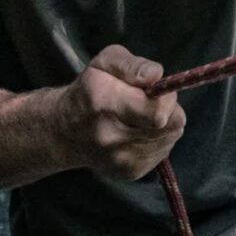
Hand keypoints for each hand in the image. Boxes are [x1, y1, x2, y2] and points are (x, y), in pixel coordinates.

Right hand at [60, 45, 185, 179]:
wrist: (65, 131)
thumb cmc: (89, 90)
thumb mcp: (105, 62)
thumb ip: (133, 65)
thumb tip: (157, 76)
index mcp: (105, 104)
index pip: (157, 111)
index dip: (165, 97)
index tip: (155, 89)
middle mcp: (112, 138)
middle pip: (169, 125)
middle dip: (167, 108)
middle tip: (148, 101)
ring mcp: (122, 160)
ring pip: (170, 137)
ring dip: (164, 123)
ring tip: (141, 115)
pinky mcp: (131, 172)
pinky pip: (163, 150)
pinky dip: (158, 138)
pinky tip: (138, 130)